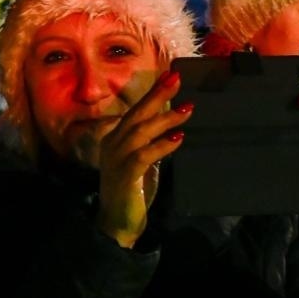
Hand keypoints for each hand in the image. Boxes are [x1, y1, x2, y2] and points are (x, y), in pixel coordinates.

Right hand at [95, 70, 189, 247]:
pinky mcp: (125, 175)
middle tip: (177, 79)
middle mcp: (112, 144)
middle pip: (136, 114)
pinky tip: (177, 139)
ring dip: (165, 119)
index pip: (135, 111)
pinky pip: (144, 155)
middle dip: (157, 95)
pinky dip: (161, 145)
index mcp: (114, 138)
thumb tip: (172, 122)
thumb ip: (151, 141)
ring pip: (141, 132)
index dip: (152, 93)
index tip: (171, 75)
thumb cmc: (132, 190)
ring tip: (186, 109)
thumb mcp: (142, 160)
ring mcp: (116, 159)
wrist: (117, 222)